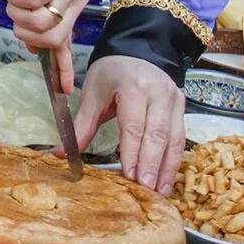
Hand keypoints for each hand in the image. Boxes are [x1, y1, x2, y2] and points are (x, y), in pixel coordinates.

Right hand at [0, 0, 91, 87]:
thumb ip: (31, 21)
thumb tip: (36, 47)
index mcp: (69, 7)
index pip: (67, 44)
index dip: (63, 69)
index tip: (65, 91)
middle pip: (50, 37)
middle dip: (22, 29)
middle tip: (13, 10)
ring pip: (41, 21)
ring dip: (16, 11)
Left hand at [75, 55, 186, 193]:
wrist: (135, 52)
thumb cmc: (110, 74)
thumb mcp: (92, 95)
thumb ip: (81, 126)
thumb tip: (61, 153)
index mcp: (133, 87)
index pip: (134, 125)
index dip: (132, 153)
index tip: (131, 176)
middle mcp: (159, 93)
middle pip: (157, 134)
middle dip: (152, 165)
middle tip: (147, 189)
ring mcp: (175, 99)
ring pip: (174, 139)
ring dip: (167, 167)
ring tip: (160, 192)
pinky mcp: (182, 106)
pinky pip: (180, 137)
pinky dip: (174, 160)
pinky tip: (168, 178)